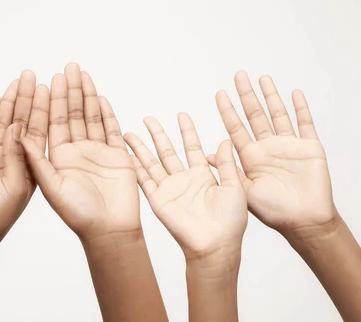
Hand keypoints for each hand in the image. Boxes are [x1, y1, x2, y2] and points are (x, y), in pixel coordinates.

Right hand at [0, 70, 49, 244]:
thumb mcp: (14, 190)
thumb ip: (17, 159)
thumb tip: (19, 127)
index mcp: (29, 169)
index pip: (38, 132)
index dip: (44, 109)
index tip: (49, 86)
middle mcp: (12, 160)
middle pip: (22, 122)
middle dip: (28, 98)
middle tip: (32, 74)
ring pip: (2, 123)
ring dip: (9, 102)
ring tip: (16, 81)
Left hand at [21, 63, 139, 239]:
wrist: (109, 230)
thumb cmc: (78, 215)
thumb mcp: (49, 187)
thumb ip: (34, 160)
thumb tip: (17, 133)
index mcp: (56, 158)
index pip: (51, 123)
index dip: (49, 101)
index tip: (46, 79)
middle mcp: (75, 152)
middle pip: (71, 115)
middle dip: (69, 91)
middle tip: (67, 67)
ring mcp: (96, 152)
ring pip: (90, 118)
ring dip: (87, 96)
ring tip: (83, 74)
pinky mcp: (116, 156)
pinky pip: (110, 129)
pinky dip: (106, 113)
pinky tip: (100, 97)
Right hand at [124, 114, 246, 258]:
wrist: (215, 245)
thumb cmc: (231, 222)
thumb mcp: (235, 187)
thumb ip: (227, 164)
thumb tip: (226, 140)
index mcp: (203, 175)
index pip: (192, 147)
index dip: (187, 131)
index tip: (181, 115)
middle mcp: (184, 180)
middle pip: (167, 151)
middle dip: (157, 134)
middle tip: (148, 118)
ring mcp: (169, 190)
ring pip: (151, 163)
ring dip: (140, 148)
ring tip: (128, 133)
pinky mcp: (158, 201)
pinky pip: (144, 181)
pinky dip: (134, 169)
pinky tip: (125, 157)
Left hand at [211, 71, 334, 235]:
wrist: (303, 221)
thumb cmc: (273, 211)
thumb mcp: (243, 191)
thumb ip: (227, 171)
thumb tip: (205, 155)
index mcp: (250, 156)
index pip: (236, 127)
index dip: (228, 110)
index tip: (219, 93)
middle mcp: (267, 147)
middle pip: (255, 115)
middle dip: (246, 95)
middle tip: (238, 75)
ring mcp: (288, 146)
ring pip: (278, 114)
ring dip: (270, 96)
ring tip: (262, 78)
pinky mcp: (309, 148)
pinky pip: (305, 123)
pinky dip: (301, 108)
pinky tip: (295, 94)